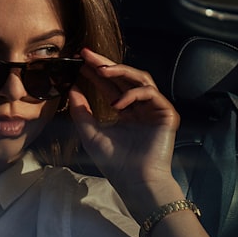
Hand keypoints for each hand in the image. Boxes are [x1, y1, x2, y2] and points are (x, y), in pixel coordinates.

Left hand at [67, 48, 181, 212]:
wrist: (136, 182)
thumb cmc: (116, 163)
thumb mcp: (90, 133)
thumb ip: (81, 111)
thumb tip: (71, 89)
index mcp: (126, 112)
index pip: (110, 85)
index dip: (94, 72)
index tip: (78, 60)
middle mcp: (141, 107)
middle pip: (124, 77)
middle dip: (105, 63)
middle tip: (87, 54)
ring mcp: (155, 109)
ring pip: (140, 78)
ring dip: (120, 71)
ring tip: (101, 70)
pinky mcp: (166, 113)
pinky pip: (150, 93)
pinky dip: (132, 94)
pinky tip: (117, 104)